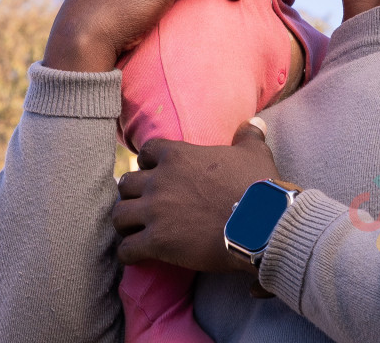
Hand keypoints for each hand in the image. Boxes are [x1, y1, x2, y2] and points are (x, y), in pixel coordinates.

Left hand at [113, 120, 281, 278]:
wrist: (260, 224)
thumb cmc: (257, 187)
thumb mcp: (255, 154)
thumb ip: (248, 136)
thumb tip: (255, 123)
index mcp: (177, 156)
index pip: (146, 152)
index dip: (148, 163)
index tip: (154, 173)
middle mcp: (159, 181)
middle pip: (126, 184)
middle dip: (132, 195)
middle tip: (143, 206)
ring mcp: (155, 212)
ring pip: (119, 215)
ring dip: (125, 223)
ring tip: (134, 231)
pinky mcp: (156, 242)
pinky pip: (126, 249)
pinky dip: (128, 253)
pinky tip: (136, 256)